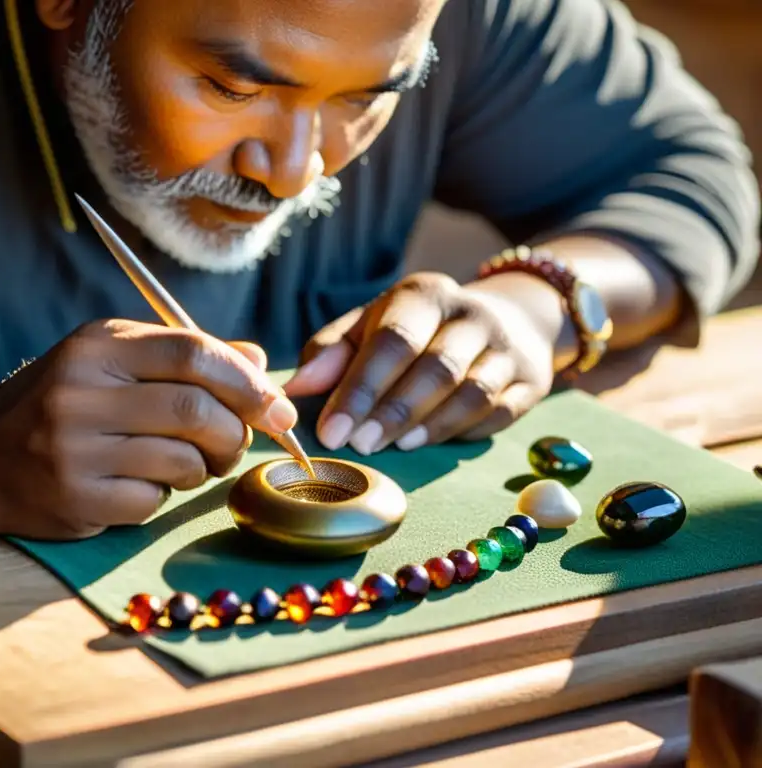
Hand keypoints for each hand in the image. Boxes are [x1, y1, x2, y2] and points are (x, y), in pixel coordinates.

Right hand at [0, 319, 296, 539]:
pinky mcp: (74, 498)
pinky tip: (140, 484)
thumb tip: (257, 363)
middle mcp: (80, 392)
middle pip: (195, 412)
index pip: (191, 352)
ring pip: (183, 462)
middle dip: (235, 432)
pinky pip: (153, 501)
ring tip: (187, 463)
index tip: (276, 407)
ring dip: (203, 467)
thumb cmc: (62, 402)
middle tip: (236, 443)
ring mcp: (73, 449)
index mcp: (96, 346)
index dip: (246, 382)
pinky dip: (164, 496)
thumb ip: (184, 357)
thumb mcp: (113, 362)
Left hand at [283, 272, 556, 453]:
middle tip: (360, 445)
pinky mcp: (530, 381)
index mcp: (423, 294)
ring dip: (429, 424)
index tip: (330, 430)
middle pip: (434, 367)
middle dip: (392, 410)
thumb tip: (295, 389)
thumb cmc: (416, 329)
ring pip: (471, 391)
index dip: (359, 388)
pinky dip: (462, 431)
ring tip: (395, 447)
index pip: (392, 340)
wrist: (509, 317)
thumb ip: (332, 352)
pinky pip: (497, 413)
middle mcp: (470, 315)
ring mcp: (506, 348)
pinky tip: (429, 444)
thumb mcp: (370, 325)